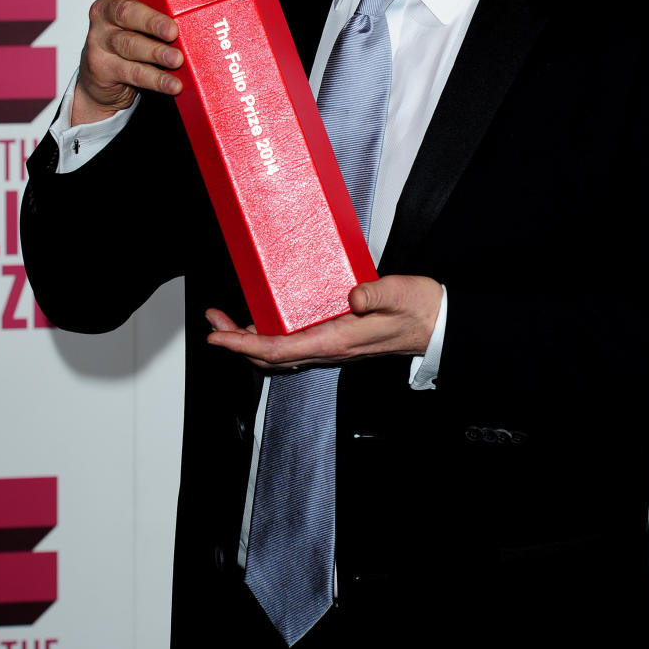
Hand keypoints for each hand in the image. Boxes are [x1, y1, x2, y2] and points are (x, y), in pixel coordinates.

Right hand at [72, 0, 183, 124]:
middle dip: (151, 21)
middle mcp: (105, 14)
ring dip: (156, 52)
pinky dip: (156, 79)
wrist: (104, 78)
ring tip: (176, 59)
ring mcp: (101, 41)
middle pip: (125, 12)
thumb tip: (207, 12)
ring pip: (129, 44)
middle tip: (172, 30)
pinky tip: (172, 83)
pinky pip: (133, 73)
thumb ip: (164, 10)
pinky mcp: (103, 67)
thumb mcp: (144, 19)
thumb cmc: (133, 39)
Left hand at [205, 275, 442, 369]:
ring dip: (248, 340)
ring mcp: (330, 346)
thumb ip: (374, 293)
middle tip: (212, 321)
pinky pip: (293, 344)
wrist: (435, 324)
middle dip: (236, 341)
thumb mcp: (399, 293)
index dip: (243, 344)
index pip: (279, 349)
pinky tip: (263, 319)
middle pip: (270, 355)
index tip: (217, 337)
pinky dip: (269, 336)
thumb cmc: (418, 308)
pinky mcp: (334, 339)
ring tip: (226, 321)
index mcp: (337, 340)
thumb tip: (351, 297)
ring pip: (279, 351)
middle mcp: (328, 348)